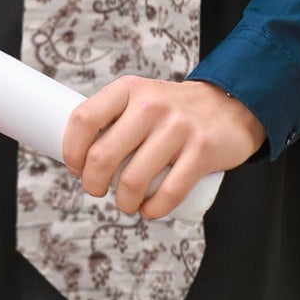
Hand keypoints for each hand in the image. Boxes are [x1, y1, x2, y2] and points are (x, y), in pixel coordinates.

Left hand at [61, 76, 265, 219]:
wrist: (228, 106)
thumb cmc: (171, 110)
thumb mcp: (140, 97)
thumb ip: (114, 117)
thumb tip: (79, 154)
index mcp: (128, 89)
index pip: (84, 118)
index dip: (71, 150)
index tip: (74, 167)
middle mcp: (150, 104)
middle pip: (103, 155)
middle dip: (92, 183)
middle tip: (96, 190)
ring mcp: (177, 128)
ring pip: (133, 180)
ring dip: (123, 203)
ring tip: (125, 203)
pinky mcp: (202, 151)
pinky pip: (169, 193)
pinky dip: (152, 210)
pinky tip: (148, 210)